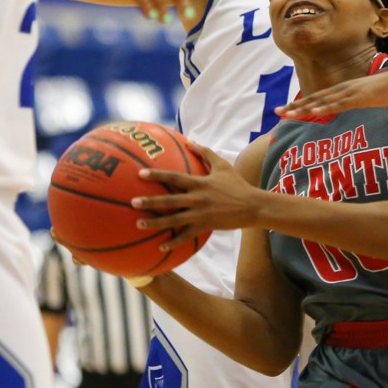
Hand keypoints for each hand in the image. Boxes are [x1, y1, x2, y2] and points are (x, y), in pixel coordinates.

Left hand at [132, 141, 263, 245]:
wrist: (253, 206)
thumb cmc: (237, 184)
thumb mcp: (223, 166)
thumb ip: (205, 152)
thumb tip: (189, 140)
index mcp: (200, 183)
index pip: (175, 177)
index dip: (157, 176)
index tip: (140, 174)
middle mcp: (198, 199)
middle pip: (170, 200)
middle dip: (151, 201)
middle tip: (133, 202)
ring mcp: (201, 214)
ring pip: (174, 220)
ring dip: (156, 223)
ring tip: (139, 224)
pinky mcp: (205, 226)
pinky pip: (186, 236)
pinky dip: (173, 241)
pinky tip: (160, 246)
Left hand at [276, 69, 387, 119]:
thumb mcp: (369, 96)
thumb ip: (358, 101)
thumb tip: (352, 106)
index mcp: (345, 89)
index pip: (318, 97)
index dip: (301, 103)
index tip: (287, 110)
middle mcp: (344, 89)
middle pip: (314, 98)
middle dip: (295, 106)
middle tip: (277, 112)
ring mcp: (351, 92)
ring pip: (323, 102)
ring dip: (305, 108)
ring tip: (288, 114)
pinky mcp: (360, 97)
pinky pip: (341, 104)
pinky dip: (327, 108)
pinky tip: (315, 113)